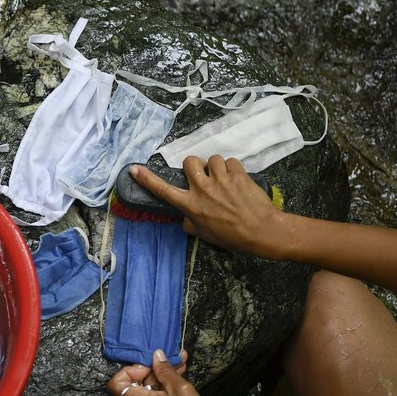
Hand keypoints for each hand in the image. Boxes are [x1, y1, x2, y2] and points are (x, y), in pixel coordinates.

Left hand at [107, 349, 218, 395]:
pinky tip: (179, 374)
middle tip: (170, 359)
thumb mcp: (180, 389)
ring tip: (179, 362)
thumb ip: (165, 370)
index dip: (129, 371)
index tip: (148, 368)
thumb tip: (156, 355)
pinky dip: (164, 384)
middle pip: (134, 382)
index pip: (116, 384)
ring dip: (162, 374)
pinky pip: (153, 395)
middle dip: (153, 368)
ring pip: (147, 387)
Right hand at [131, 156, 286, 257]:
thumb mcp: (206, 235)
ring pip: (212, 159)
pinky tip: (238, 180)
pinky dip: (233, 169)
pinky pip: (231, 162)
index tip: (134, 168)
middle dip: (195, 165)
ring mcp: (220, 180)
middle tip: (203, 176)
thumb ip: (192, 224)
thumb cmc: (233, 237)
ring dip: (216, 167)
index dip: (147, 179)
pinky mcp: (237, 174)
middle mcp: (202, 190)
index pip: (163, 190)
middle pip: (189, 161)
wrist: (262, 230)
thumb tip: (186, 219)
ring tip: (225, 181)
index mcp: (191, 206)